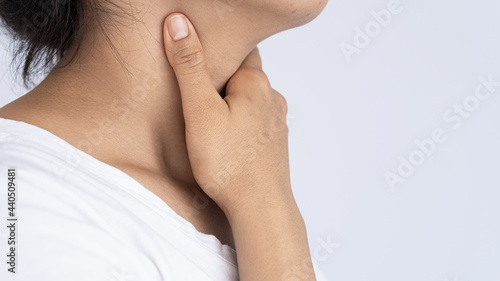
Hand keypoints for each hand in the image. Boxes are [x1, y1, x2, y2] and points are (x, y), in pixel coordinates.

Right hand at [163, 13, 290, 214]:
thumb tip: (179, 24)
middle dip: (221, 78)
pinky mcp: (274, 142)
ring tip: (208, 116)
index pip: (236, 50)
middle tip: (195, 91)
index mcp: (255, 82)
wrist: (260, 208)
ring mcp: (276, 121)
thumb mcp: (200, 111)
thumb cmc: (229, 163)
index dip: (215, 51)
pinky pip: (255, 121)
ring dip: (231, 101)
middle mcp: (272, 97)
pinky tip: (227, 138)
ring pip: (250, 99)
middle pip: (243, 74)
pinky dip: (240, 122)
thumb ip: (189, 66)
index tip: (196, 59)